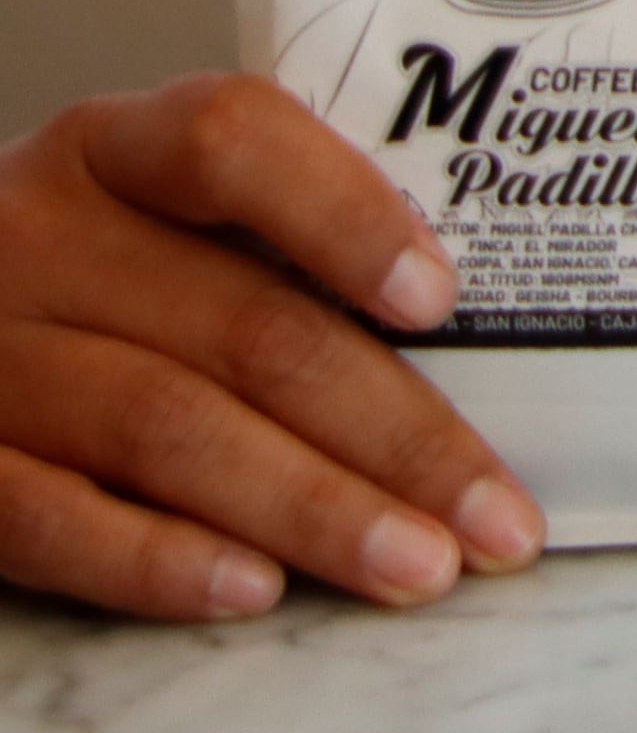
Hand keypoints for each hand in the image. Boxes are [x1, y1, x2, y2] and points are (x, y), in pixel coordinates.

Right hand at [0, 75, 544, 617]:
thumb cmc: (81, 269)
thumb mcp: (149, 214)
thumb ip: (272, 241)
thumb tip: (476, 329)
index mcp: (110, 149)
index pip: (233, 143)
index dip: (346, 216)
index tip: (444, 299)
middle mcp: (38, 237)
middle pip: (244, 327)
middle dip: (394, 432)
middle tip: (495, 511)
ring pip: (168, 431)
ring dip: (312, 510)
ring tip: (417, 565)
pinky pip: (52, 518)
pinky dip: (160, 561)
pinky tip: (256, 589)